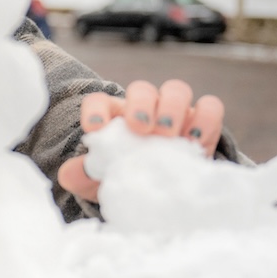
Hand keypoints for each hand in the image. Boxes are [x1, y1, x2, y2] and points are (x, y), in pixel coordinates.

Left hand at [57, 79, 224, 203]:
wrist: (165, 189)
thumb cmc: (128, 176)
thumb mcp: (102, 179)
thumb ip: (83, 175)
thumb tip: (67, 175)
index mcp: (113, 117)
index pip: (99, 101)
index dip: (95, 110)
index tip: (95, 128)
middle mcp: (144, 107)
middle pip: (141, 89)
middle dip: (140, 104)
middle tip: (140, 128)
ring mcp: (175, 111)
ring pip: (176, 89)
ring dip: (172, 107)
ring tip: (167, 133)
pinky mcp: (203, 122)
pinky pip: (209, 106)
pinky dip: (205, 119)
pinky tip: (195, 140)